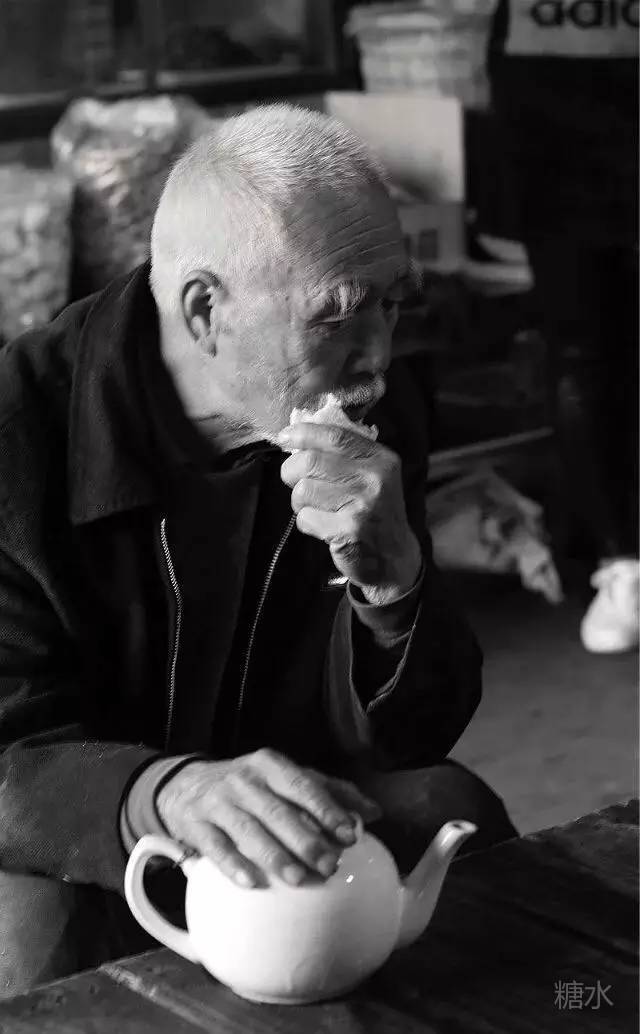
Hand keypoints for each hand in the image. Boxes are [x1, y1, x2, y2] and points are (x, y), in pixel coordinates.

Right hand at [156, 748, 381, 887]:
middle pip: (278, 811)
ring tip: (298, 878)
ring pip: (248, 829)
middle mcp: (244, 780)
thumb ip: (329, 792)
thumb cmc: (248, 786)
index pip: (303, 785)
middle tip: (329, 865)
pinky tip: (250, 882)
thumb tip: (374, 812)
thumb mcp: (284, 778)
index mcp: (270, 766)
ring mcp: (218, 802)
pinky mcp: (195, 825)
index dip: (327, 809)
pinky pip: (215, 847)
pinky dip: (232, 864)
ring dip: (274, 855)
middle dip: (305, 839)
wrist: (184, 785)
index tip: (349, 834)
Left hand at [279, 422, 421, 604]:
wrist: (394, 557)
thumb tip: (297, 434)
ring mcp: (362, 505)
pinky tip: (324, 527)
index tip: (286, 437)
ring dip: (300, 502)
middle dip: (292, 471)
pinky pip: (306, 518)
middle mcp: (374, 478)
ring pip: (303, 490)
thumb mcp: (371, 475)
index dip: (304, 433)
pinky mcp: (348, 530)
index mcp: (380, 459)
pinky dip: (308, 523)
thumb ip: (343, 454)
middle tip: (296, 482)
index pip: (335, 436)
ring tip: (318, 508)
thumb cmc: (374, 511)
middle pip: (309, 461)